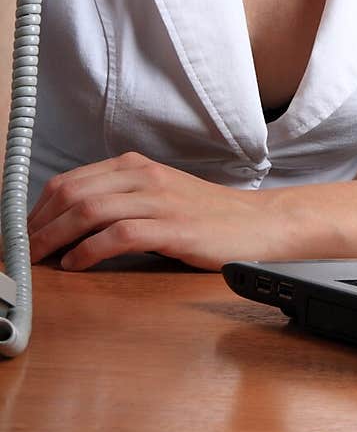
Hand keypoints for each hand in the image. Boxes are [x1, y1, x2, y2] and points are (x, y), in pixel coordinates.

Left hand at [27, 152, 288, 270]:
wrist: (257, 224)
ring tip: (38, 259)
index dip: (37, 208)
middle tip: (20, 251)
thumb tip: (69, 224)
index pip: (71, 180)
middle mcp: (144, 177)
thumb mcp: (158, 197)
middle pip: (73, 192)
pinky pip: (118, 234)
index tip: (20, 232)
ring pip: (89, 210)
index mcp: (136, 167)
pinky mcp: (172, 228)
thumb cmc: (206, 216)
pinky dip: (88, 251)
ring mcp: (158, 201)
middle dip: (38, 223)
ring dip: (54, 237)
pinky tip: (76, 264)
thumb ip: (119, 202)